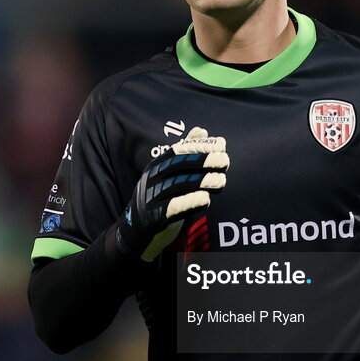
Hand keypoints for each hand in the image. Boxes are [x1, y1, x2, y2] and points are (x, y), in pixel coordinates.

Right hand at [116, 127, 228, 260]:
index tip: (221, 144)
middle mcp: (152, 179)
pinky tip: (206, 199)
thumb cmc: (159, 198)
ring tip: (221, 181)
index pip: (178, 150)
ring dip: (201, 181)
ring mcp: (150, 198)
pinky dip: (189, 202)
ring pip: (177, 186)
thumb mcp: (170, 174)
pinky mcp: (153, 218)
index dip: (200, 146)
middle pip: (178, 165)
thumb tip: (202, 130)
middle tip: (225, 160)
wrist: (134, 230)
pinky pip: (172, 208)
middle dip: (203, 160)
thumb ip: (186, 153)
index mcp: (156, 166)